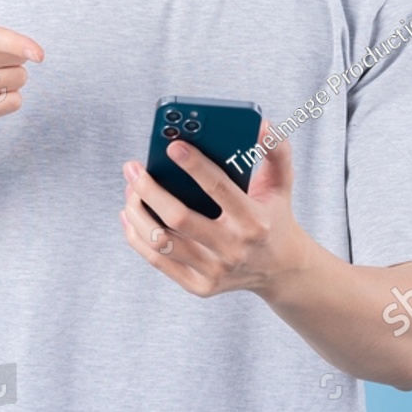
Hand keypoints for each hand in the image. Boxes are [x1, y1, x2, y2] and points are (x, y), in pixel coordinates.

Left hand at [119, 122, 311, 297]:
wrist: (280, 268)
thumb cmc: (274, 215)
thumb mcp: (282, 183)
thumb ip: (276, 151)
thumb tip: (261, 125)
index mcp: (254, 220)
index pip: (219, 189)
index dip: (194, 165)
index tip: (172, 145)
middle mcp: (234, 249)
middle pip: (179, 218)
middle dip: (149, 189)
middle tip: (132, 167)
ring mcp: (215, 271)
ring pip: (162, 241)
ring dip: (137, 212)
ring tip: (129, 188)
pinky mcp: (200, 286)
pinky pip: (158, 261)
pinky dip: (137, 237)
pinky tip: (129, 214)